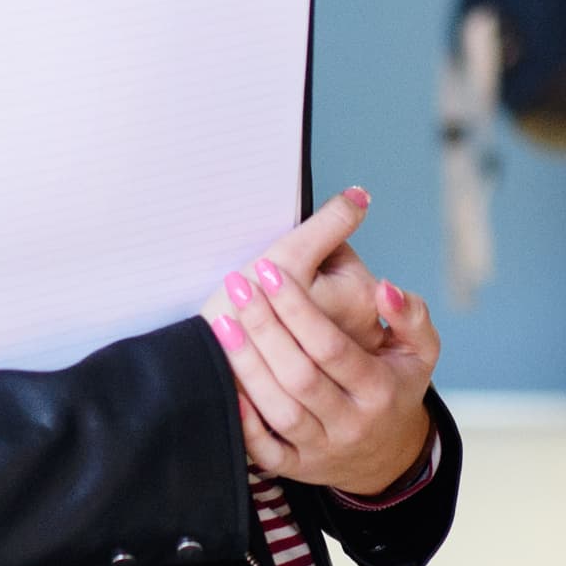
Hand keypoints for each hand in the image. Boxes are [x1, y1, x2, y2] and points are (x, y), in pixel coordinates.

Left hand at [201, 190, 441, 495]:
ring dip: (247, 367)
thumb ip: (410, 315)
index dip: (297, 308)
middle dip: (264, 328)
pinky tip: (225, 383)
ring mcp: (322, 449)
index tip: (269, 270)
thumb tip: (383, 288)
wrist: (388, 456)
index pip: (331, 347)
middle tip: (237, 285)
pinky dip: (246, 424)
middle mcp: (351, 423)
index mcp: (379, 389)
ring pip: (280, 411)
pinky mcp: (298, 468)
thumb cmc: (396, 387)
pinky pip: (267, 453)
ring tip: (222, 322)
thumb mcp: (420, 351)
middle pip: (300, 376)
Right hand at [202, 189, 390, 353]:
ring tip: (267, 308)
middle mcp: (361, 333)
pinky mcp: (319, 370)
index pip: (339, 250)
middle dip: (304, 277)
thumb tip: (362, 194)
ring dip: (297, 301)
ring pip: (322, 305)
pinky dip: (291, 328)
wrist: (203, 365)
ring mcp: (342, 357)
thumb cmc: (243, 310)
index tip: (280, 267)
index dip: (305, 248)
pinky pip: (308, 335)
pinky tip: (270, 331)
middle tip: (272, 286)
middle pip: (335, 279)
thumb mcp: (289, 254)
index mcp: (360, 301)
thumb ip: (331, 221)